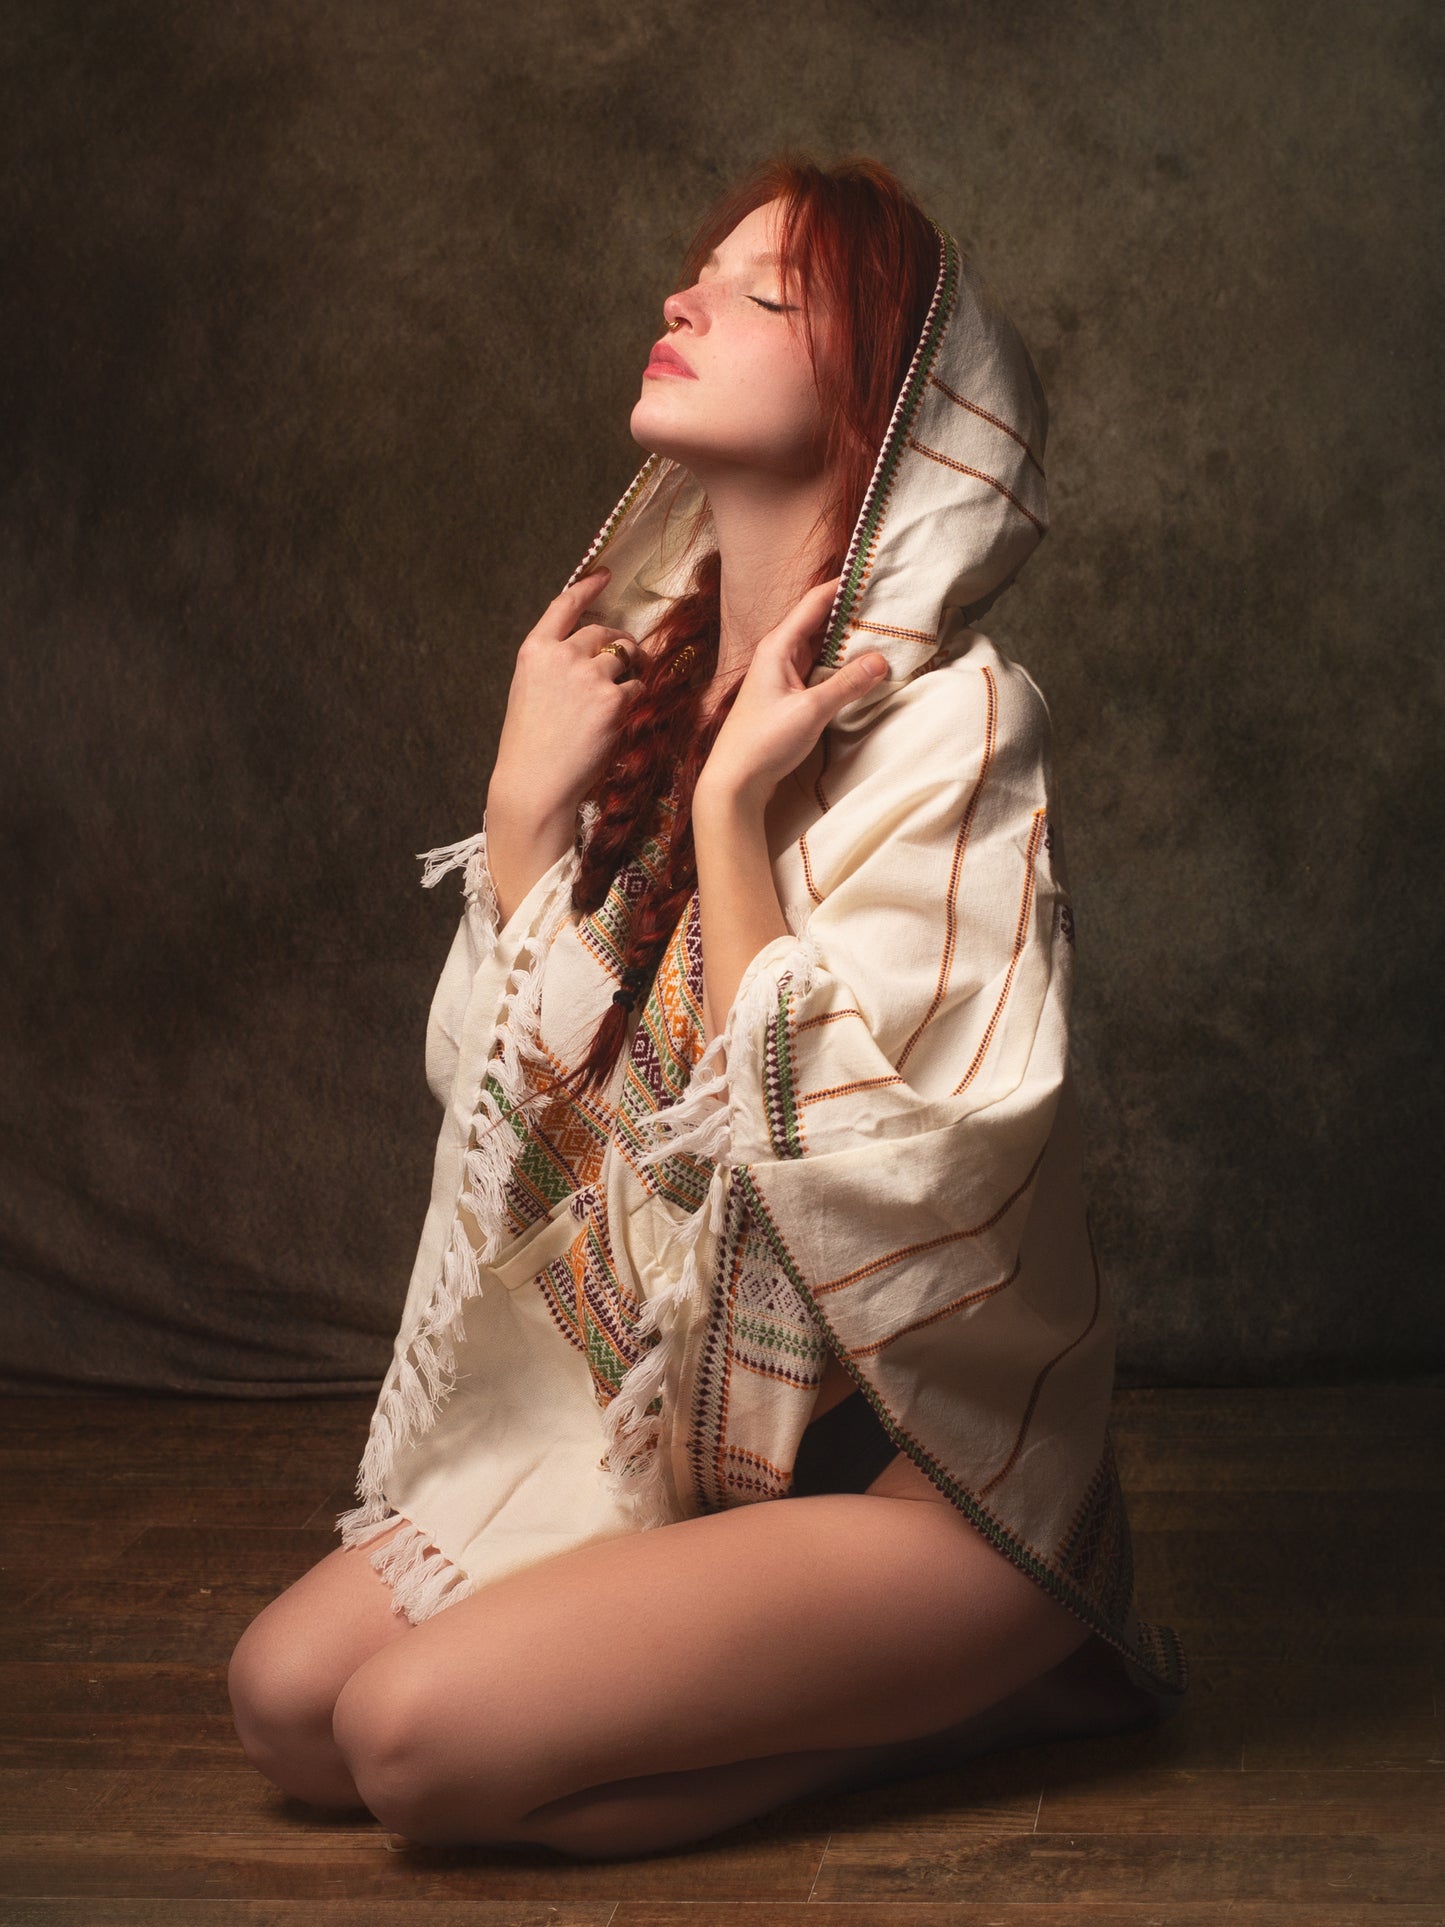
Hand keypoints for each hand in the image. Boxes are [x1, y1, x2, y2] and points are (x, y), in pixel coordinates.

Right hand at [488, 566, 643, 820]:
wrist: (535, 784)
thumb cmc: (531, 746)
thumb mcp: (529, 693)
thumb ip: (554, 666)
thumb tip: (590, 653)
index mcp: (534, 652)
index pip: (564, 605)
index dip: (587, 587)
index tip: (604, 575)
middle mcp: (561, 656)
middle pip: (603, 632)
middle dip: (620, 641)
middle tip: (630, 655)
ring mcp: (589, 676)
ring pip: (625, 656)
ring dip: (633, 667)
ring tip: (628, 688)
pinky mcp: (614, 700)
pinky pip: (638, 688)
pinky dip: (637, 697)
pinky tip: (624, 714)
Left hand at [694, 577, 888, 807]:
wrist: (735, 780)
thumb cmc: (764, 741)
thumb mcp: (811, 710)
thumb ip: (847, 683)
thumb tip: (881, 660)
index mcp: (779, 645)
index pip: (815, 601)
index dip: (843, 584)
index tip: (872, 571)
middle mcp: (780, 653)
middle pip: (820, 620)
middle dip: (852, 611)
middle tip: (888, 602)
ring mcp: (784, 674)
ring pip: (822, 645)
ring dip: (848, 639)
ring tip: (883, 629)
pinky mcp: (789, 694)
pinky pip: (819, 667)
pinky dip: (841, 663)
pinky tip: (862, 666)